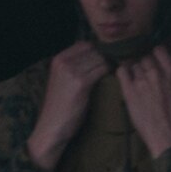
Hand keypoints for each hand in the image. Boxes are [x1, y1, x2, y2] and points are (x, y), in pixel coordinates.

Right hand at [28, 42, 111, 170]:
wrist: (52, 127)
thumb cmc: (61, 107)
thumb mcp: (63, 81)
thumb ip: (74, 67)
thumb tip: (97, 57)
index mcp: (58, 59)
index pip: (85, 44)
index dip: (98, 51)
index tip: (108, 59)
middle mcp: (63, 61)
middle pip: (94, 50)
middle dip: (106, 57)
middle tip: (118, 65)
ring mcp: (71, 71)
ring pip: (100, 59)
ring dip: (110, 65)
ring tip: (118, 73)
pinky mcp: (80, 83)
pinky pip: (102, 70)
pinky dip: (110, 73)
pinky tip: (114, 79)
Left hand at [116, 42, 170, 157]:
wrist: (167, 134)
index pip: (159, 49)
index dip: (157, 55)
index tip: (156, 63)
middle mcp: (155, 73)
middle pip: (145, 57)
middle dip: (146, 65)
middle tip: (148, 77)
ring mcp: (141, 81)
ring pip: (134, 65)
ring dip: (136, 71)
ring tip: (140, 84)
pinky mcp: (129, 91)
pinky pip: (122, 72)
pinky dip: (123, 73)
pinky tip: (128, 80)